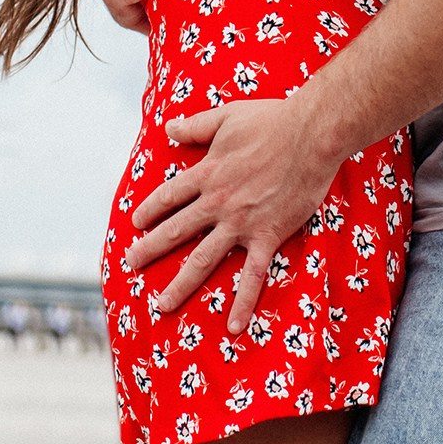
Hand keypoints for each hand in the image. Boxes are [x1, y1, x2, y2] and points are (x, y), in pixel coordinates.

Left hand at [125, 98, 343, 331]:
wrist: (311, 136)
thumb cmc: (272, 121)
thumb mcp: (226, 116)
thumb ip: (196, 125)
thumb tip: (169, 127)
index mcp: (207, 174)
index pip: (169, 196)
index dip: (150, 209)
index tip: (136, 222)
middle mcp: (217, 203)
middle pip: (176, 231)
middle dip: (150, 249)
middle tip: (131, 264)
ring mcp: (241, 224)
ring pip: (203, 260)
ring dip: (180, 285)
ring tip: (161, 304)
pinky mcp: (267, 237)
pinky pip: (252, 276)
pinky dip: (242, 302)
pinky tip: (233, 326)